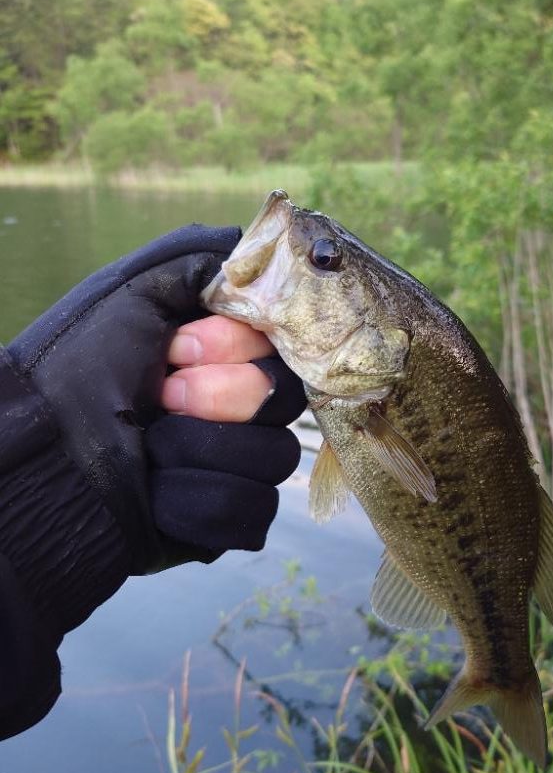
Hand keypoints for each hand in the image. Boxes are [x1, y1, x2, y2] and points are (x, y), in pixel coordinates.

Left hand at [8, 225, 305, 576]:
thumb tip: (254, 250)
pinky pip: (250, 510)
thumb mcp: (133, 292)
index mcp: (223, 361)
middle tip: (162, 392)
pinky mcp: (227, 522)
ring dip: (201, 448)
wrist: (44, 458)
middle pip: (287, 404)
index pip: (284, 350)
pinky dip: (196, 498)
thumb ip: (200, 261)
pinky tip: (157, 492)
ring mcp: (237, 470)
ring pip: (274, 458)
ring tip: (150, 447)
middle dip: (222, 396)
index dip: (239, 348)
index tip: (180, 346)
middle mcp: (238, 414)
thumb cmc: (79, 371)